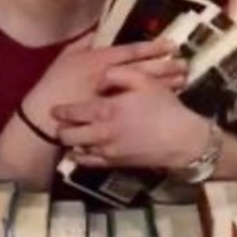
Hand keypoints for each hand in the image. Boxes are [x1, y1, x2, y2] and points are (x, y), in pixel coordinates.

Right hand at [21, 35, 186, 139]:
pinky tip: (167, 101)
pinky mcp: (115, 115)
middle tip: (186, 64)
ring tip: (183, 80)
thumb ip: (84, 41)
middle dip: (167, 67)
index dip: (153, 47)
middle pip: (145, 71)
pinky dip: (153, 104)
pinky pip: (139, 108)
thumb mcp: (67, 57)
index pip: (132, 51)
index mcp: (100, 60)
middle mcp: (111, 78)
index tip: (171, 45)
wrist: (45, 117)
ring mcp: (115, 99)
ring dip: (166, 84)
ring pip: (146, 90)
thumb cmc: (55, 83)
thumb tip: (98, 29)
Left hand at [51, 65, 209, 171]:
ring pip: (78, 149)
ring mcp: (108, 150)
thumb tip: (100, 76)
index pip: (74, 112)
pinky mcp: (116, 163)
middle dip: (61, 128)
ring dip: (71, 142)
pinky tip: (81, 150)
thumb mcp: (144, 81)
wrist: (181, 140)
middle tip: (58, 123)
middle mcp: (102, 132)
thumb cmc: (163, 107)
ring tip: (68, 135)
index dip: (62, 111)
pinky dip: (81, 156)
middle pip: (69, 135)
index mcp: (106, 110)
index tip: (55, 109)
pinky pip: (90, 162)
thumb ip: (118, 73)